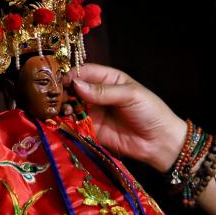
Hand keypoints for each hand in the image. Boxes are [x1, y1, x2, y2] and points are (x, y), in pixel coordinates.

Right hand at [64, 63, 186, 172]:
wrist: (160, 142)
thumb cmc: (150, 112)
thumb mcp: (130, 95)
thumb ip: (103, 92)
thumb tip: (77, 85)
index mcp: (109, 79)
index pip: (85, 72)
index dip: (72, 75)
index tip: (60, 81)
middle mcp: (98, 94)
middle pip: (74, 89)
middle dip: (64, 92)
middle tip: (55, 98)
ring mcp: (94, 112)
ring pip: (72, 107)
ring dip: (64, 108)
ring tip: (61, 110)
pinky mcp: (92, 130)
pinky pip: (75, 124)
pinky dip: (67, 123)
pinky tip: (63, 122)